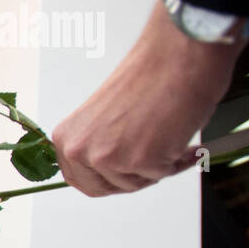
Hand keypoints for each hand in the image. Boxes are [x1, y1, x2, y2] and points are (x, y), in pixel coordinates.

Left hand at [51, 0, 244, 196]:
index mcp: (66, 137)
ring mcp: (107, 158)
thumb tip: (103, 170)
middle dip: (129, 179)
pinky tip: (182, 139)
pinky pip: (163, 174)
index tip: (122, 172)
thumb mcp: (101, 119)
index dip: (105, 179)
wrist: (175, 59)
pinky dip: (178, 160)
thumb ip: (96, 145)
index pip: (78, 179)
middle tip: (150, 161)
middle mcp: (79, 150)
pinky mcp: (139, 161)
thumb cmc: (146, 79)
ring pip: (134, 183)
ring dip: (156, 167)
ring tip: (168, 138)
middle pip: (103, 188)